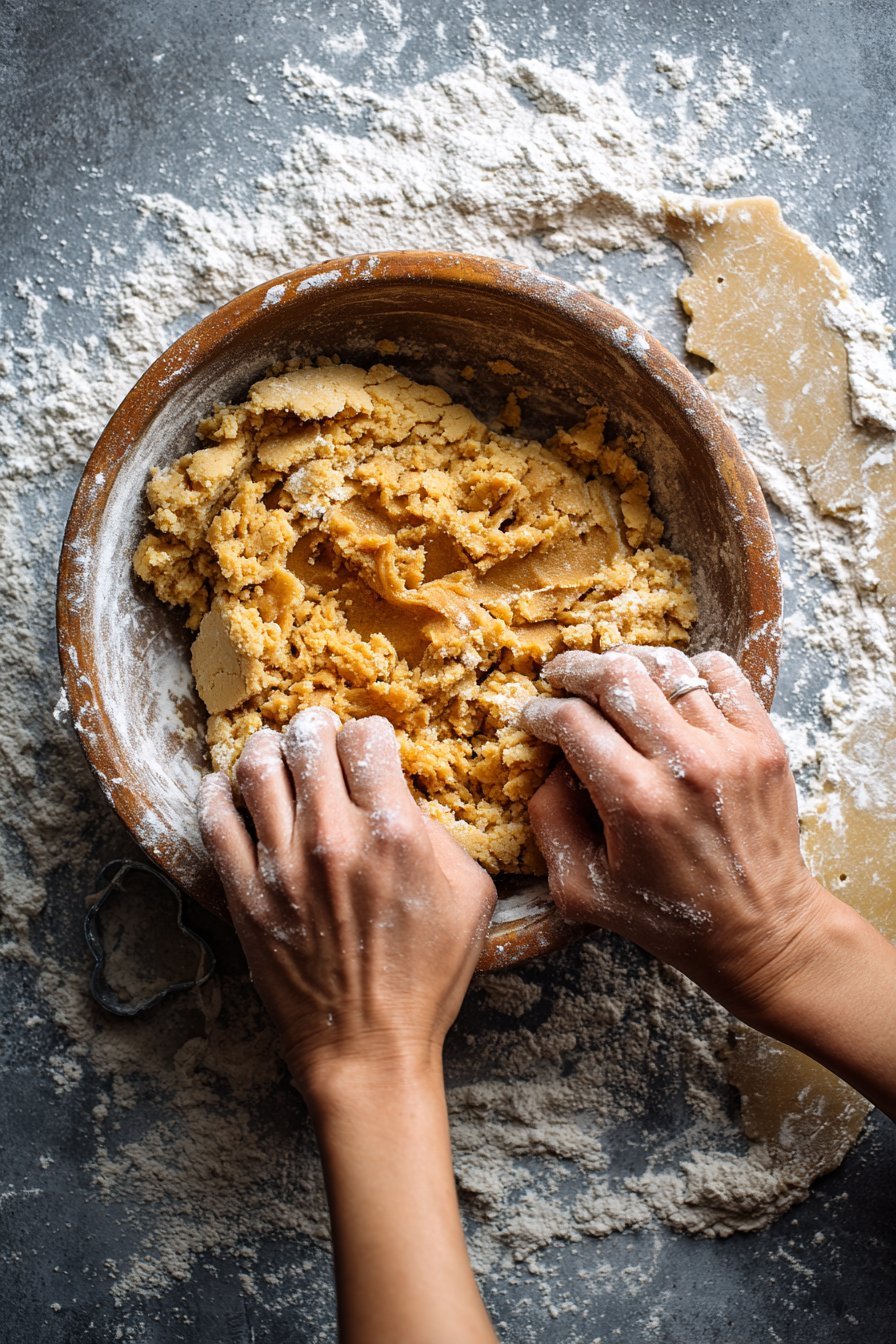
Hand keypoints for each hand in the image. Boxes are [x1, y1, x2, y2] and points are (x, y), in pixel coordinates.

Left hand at [197, 708, 495, 1096]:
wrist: (367, 1048)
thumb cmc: (427, 978)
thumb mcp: (469, 897)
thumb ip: (440, 835)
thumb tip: (403, 800)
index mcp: (393, 832)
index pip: (367, 739)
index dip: (368, 733)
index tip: (366, 746)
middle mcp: (332, 838)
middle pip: (308, 740)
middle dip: (314, 727)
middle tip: (317, 735)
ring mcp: (281, 866)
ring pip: (256, 768)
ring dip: (265, 746)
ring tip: (272, 750)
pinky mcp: (245, 895)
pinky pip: (215, 821)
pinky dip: (216, 791)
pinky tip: (224, 786)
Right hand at [520, 646, 831, 1025]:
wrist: (762, 931)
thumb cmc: (668, 917)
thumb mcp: (582, 889)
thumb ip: (549, 821)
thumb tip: (548, 762)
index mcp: (636, 801)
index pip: (573, 722)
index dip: (542, 713)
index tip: (534, 717)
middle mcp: (686, 764)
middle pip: (616, 677)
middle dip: (576, 670)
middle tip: (560, 677)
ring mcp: (732, 747)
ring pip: (667, 666)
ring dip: (628, 663)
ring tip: (611, 676)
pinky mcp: (765, 741)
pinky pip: (722, 674)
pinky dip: (689, 669)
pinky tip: (670, 688)